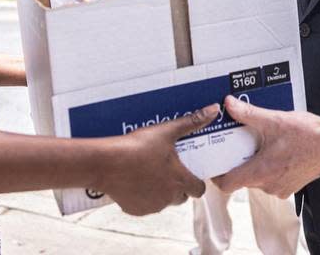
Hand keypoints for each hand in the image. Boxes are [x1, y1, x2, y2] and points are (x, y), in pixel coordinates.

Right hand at [96, 104, 217, 215]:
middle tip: (167, 169)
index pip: (199, 189)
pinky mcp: (135, 210)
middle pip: (181, 196)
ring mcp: (152, 206)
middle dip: (178, 186)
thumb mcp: (167, 131)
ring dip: (161, 192)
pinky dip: (143, 197)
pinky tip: (135, 182)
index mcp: (180, 180)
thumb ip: (192, 122)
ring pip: (163, 202)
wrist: (106, 163)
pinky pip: (145, 206)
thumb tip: (213, 109)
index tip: (187, 171)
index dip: (195, 181)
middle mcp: (169, 197)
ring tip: (150, 173)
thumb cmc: (137, 147)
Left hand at [213, 97, 319, 198]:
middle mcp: (268, 185)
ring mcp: (280, 188)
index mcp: (260, 171)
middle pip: (242, 179)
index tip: (216, 163)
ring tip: (262, 145)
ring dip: (256, 164)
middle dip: (239, 162)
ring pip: (258, 179)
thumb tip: (229, 104)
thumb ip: (248, 114)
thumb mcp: (274, 120)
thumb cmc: (308, 135)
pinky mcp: (291, 186)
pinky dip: (270, 168)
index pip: (227, 184)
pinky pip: (272, 180)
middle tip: (240, 144)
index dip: (217, 175)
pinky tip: (277, 152)